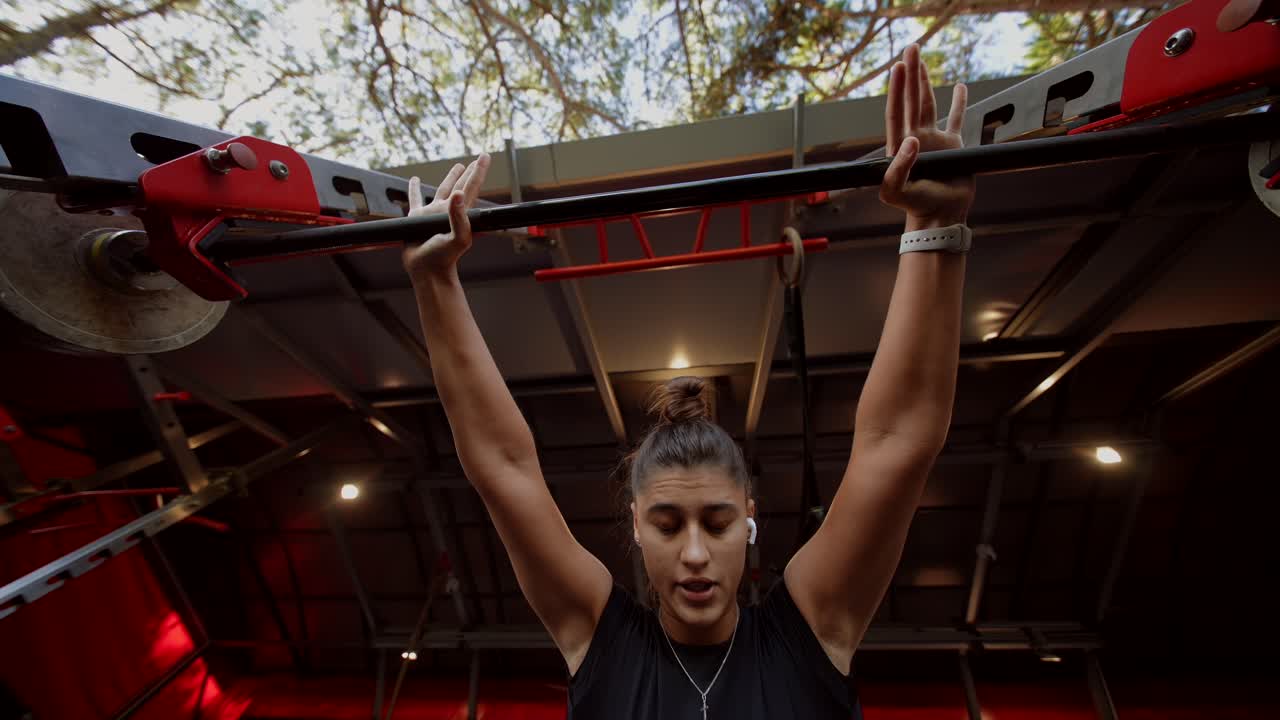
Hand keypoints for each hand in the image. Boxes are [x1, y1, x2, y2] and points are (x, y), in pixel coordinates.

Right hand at [401, 152, 491, 280]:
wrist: (427, 271)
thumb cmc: (445, 258)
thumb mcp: (457, 238)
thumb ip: (459, 218)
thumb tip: (457, 195)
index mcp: (460, 213)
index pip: (471, 187)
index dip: (478, 171)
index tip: (484, 156)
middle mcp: (448, 211)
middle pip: (461, 185)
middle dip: (469, 173)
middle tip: (476, 160)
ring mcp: (433, 214)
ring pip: (442, 190)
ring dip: (449, 178)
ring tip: (456, 166)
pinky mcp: (417, 219)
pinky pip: (415, 199)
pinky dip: (414, 189)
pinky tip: (415, 180)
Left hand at [880, 44, 973, 230]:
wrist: (939, 217)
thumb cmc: (915, 206)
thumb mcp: (895, 192)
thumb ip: (897, 169)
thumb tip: (910, 141)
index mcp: (900, 146)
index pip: (896, 111)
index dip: (897, 88)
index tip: (899, 66)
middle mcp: (916, 138)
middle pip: (912, 100)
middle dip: (911, 74)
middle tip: (911, 48)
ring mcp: (934, 140)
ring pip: (930, 104)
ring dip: (926, 82)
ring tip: (922, 59)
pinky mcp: (953, 146)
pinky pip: (956, 119)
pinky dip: (958, 102)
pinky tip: (960, 86)